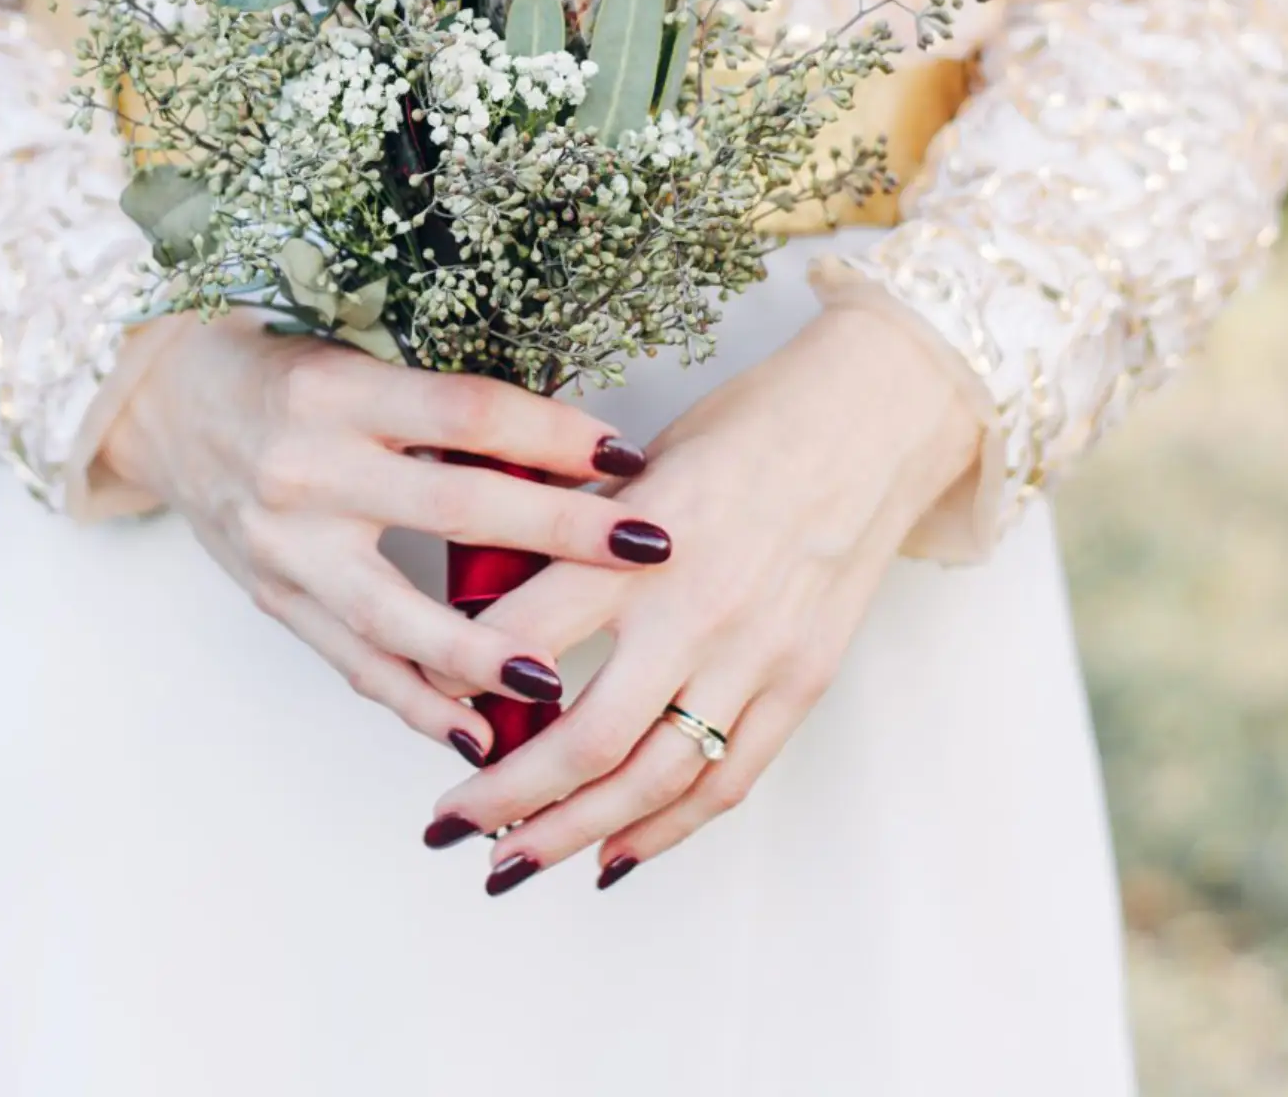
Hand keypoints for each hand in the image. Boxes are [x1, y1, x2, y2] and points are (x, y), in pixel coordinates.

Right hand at [99, 311, 675, 759]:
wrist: (164, 403)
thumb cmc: (281, 372)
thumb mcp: (358, 362)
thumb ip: (441, 410)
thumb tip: (567, 456)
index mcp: (340, 393)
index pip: (468, 413)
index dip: (553, 434)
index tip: (630, 453)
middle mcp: (308, 469)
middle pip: (454, 506)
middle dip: (559, 533)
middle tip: (646, 550)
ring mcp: (286, 546)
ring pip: (397, 616)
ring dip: (484, 654)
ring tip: (558, 682)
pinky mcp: (273, 599)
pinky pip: (353, 664)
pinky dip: (416, 704)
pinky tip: (477, 736)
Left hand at [419, 305, 983, 887]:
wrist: (870, 423)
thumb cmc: (751, 425)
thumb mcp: (642, 458)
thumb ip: (575, 528)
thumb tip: (495, 579)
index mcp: (637, 544)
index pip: (522, 632)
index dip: (457, 680)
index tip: (417, 707)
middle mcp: (691, 611)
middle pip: (580, 738)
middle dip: (502, 796)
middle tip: (447, 824)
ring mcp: (752, 657)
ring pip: (649, 781)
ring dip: (572, 833)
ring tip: (512, 863)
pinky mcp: (799, 685)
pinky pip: (724, 782)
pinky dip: (664, 832)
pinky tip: (612, 856)